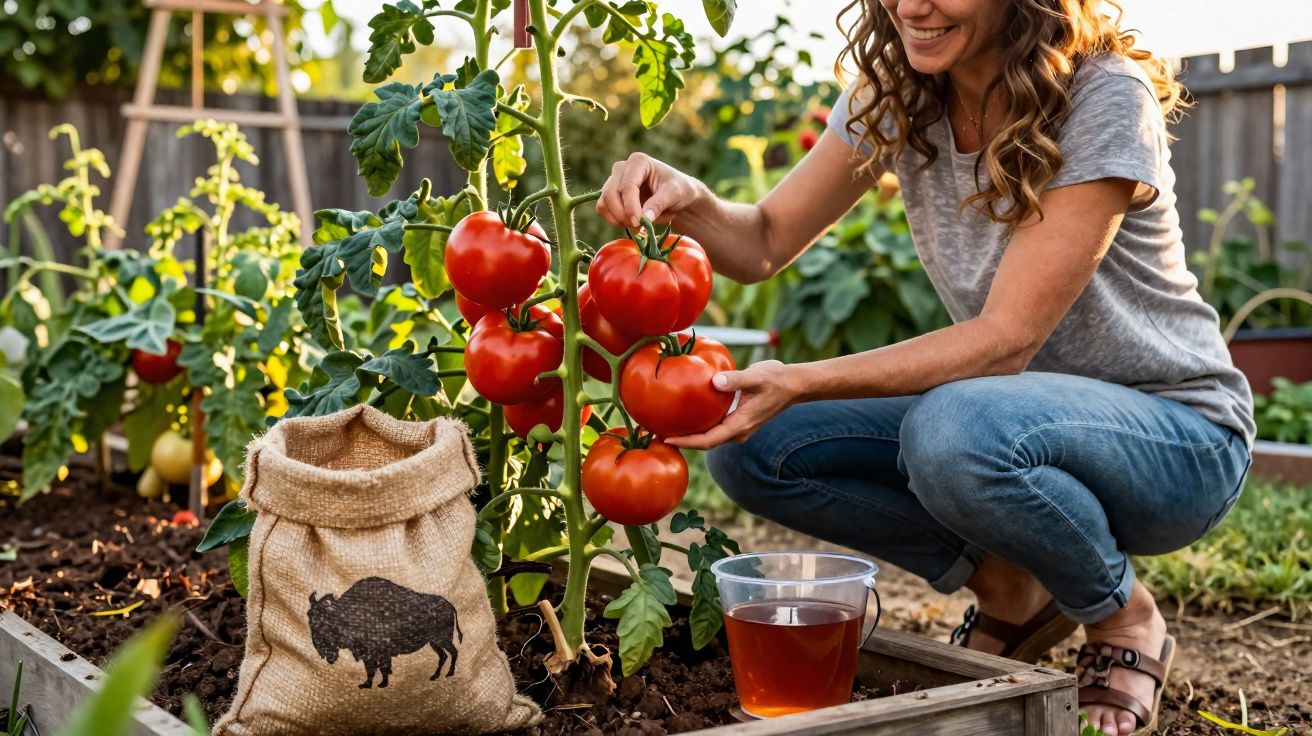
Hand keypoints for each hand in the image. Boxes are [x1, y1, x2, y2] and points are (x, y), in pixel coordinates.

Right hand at [597, 152, 707, 228]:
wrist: (677, 195)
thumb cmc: (679, 189)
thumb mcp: (675, 194)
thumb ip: (659, 204)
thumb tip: (644, 218)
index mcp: (639, 161)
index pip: (627, 186)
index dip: (630, 207)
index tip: (639, 223)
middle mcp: (622, 168)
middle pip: (610, 194)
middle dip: (622, 214)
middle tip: (639, 227)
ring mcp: (614, 180)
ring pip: (604, 203)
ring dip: (617, 218)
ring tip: (638, 225)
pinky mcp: (611, 194)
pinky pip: (604, 209)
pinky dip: (615, 220)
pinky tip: (631, 222)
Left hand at [665, 360, 798, 449]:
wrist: (794, 385)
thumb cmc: (776, 379)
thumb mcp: (757, 376)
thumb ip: (736, 380)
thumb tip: (714, 382)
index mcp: (740, 425)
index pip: (708, 440)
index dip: (687, 442)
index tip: (667, 439)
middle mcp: (738, 431)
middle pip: (705, 443)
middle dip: (682, 441)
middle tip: (657, 434)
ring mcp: (738, 429)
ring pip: (709, 437)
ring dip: (690, 435)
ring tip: (666, 427)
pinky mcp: (738, 422)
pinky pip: (714, 429)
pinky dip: (699, 427)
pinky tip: (686, 416)